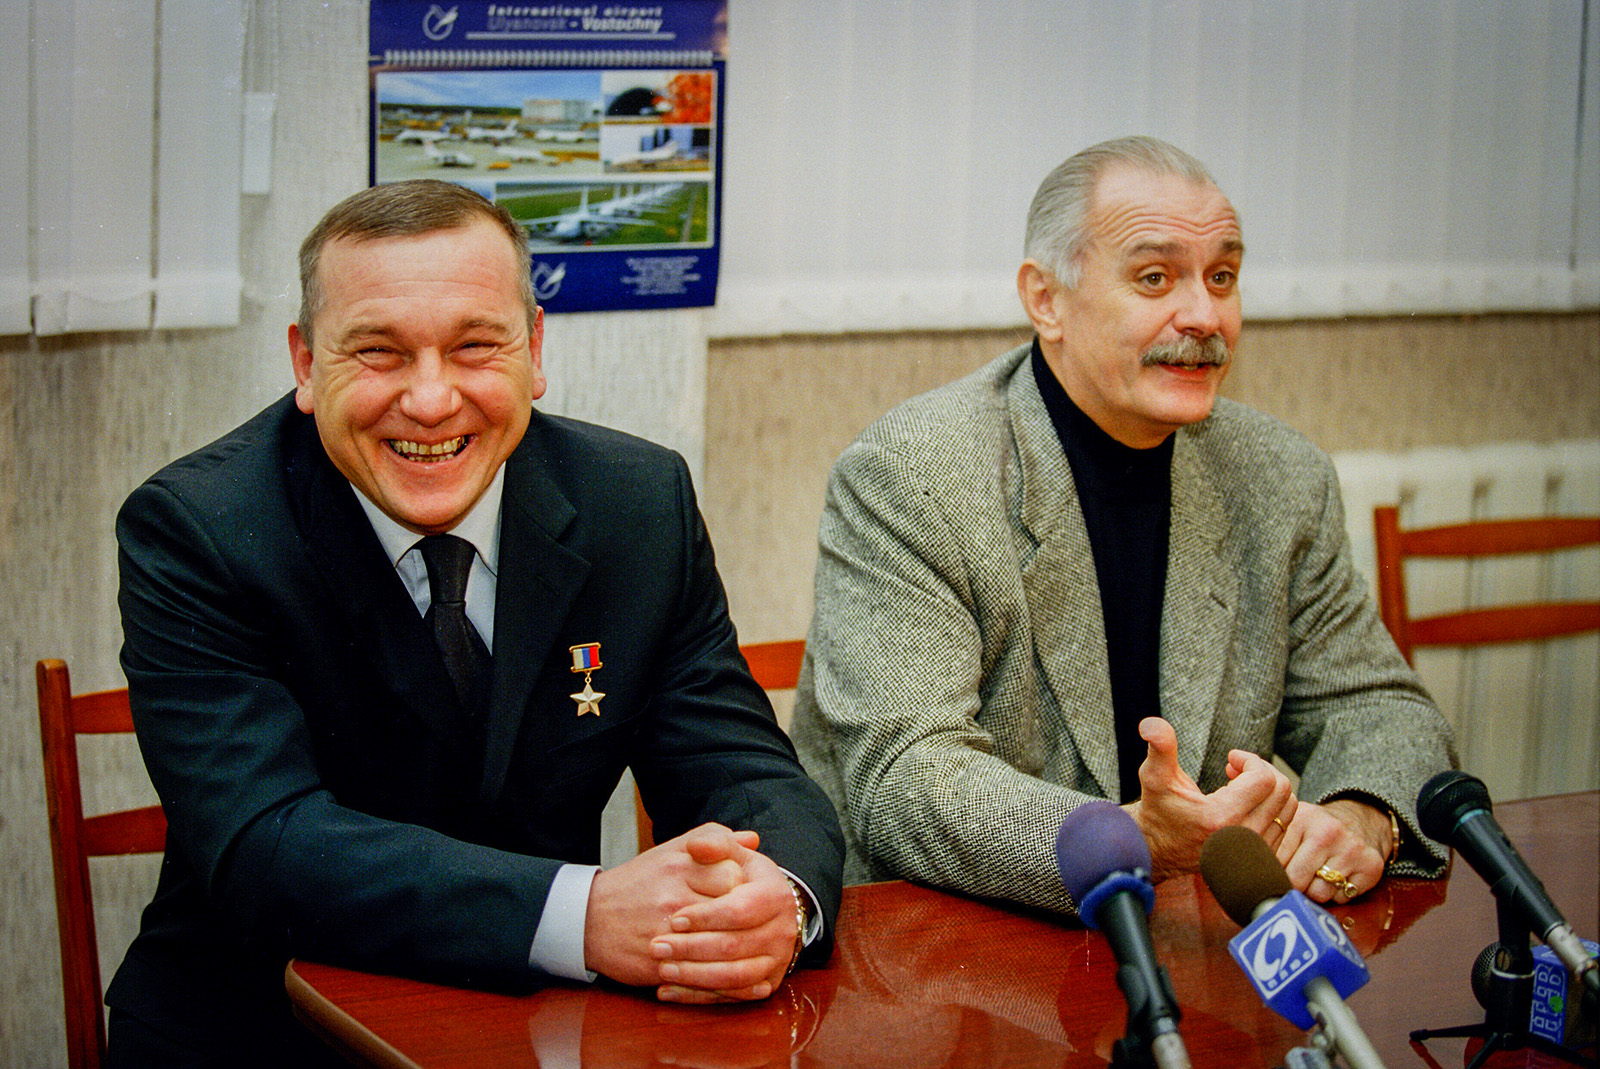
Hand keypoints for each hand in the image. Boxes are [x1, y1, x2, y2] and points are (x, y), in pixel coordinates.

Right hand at [582, 823, 759, 988]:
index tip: (745, 893)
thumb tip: (752, 839)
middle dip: (745, 919)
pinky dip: (721, 979)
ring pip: (720, 946)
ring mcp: (665, 933)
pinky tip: (731, 974)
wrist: (588, 918)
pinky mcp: (657, 964)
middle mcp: (672, 897)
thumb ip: (713, 840)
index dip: (746, 886)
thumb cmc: (637, 883)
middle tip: (747, 923)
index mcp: (678, 866)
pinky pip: (701, 975)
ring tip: (742, 948)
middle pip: (732, 910)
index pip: (734, 874)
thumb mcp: (671, 851)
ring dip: (737, 951)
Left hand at [650, 827, 802, 1003]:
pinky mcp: (767, 983)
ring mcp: (777, 959)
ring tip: (662, 969)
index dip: (706, 916)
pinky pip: (733, 997)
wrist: (768, 909)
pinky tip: (669, 991)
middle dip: (692, 949)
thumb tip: (696, 846)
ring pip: (735, 976)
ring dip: (695, 976)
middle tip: (657, 947)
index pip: (740, 909)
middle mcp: (783, 930)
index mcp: (775, 894)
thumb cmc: (742, 878)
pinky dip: (699, 997)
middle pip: (735, 946)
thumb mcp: (733, 855)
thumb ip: (714, 843)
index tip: (675, 919)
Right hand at [1124, 717, 1297, 881]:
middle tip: (1237, 769)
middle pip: (1281, 791)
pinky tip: (1247, 804)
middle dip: (1262, 772)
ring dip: (1268, 790)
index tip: (1231, 758)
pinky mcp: (1260, 858)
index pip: (1264, 778)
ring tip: (1241, 785)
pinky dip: (1271, 807)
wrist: (1158, 851)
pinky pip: (1285, 824)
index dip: (1249, 760)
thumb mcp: (1154, 776)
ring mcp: (1254, 851)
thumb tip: (1150, 724)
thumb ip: (1158, 747)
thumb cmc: (1158, 809)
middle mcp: (1243, 838)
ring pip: (1287, 808)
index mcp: (1221, 817)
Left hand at [1275, 798, 1391, 903]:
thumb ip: (1268, 846)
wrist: (1357, 820)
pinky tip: (1338, 876)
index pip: (1274, 862)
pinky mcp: (1371, 865)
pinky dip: (1337, 894)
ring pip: (1319, 893)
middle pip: (1296, 881)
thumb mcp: (1289, 826)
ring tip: (1319, 873)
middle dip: (1294, 883)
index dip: (1272, 872)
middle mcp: (1327, 831)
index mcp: (1299, 819)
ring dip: (1316, 890)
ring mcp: (1351, 848)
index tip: (1273, 871)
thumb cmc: (1313, 831)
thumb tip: (1252, 879)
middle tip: (1299, 873)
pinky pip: (1342, 898)